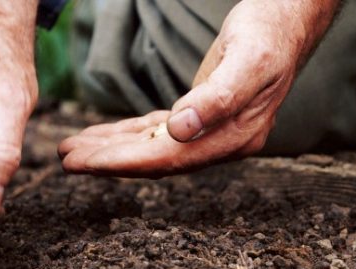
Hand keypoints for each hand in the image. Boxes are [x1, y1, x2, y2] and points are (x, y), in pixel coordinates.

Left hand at [59, 0, 339, 177]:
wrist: (288, 19)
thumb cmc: (269, 34)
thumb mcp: (247, 60)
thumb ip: (217, 98)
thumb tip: (179, 131)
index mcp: (234, 137)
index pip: (170, 159)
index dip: (124, 162)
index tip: (85, 163)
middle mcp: (222, 142)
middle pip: (156, 160)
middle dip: (109, 161)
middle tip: (67, 159)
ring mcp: (212, 132)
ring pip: (152, 148)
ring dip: (112, 149)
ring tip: (73, 149)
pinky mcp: (201, 116)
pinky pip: (158, 132)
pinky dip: (128, 134)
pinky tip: (104, 135)